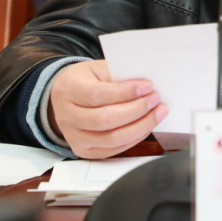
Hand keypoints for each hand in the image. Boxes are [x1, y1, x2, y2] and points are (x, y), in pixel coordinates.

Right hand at [48, 60, 167, 158]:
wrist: (64, 98)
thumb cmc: (85, 80)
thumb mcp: (97, 69)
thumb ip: (118, 76)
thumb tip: (146, 86)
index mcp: (69, 90)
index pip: (97, 95)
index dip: (125, 92)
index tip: (147, 86)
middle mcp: (67, 117)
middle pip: (104, 120)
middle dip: (136, 110)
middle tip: (155, 99)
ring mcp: (74, 137)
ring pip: (111, 139)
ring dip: (140, 126)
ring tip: (158, 112)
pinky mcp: (85, 151)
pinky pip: (114, 149)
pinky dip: (135, 138)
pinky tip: (146, 125)